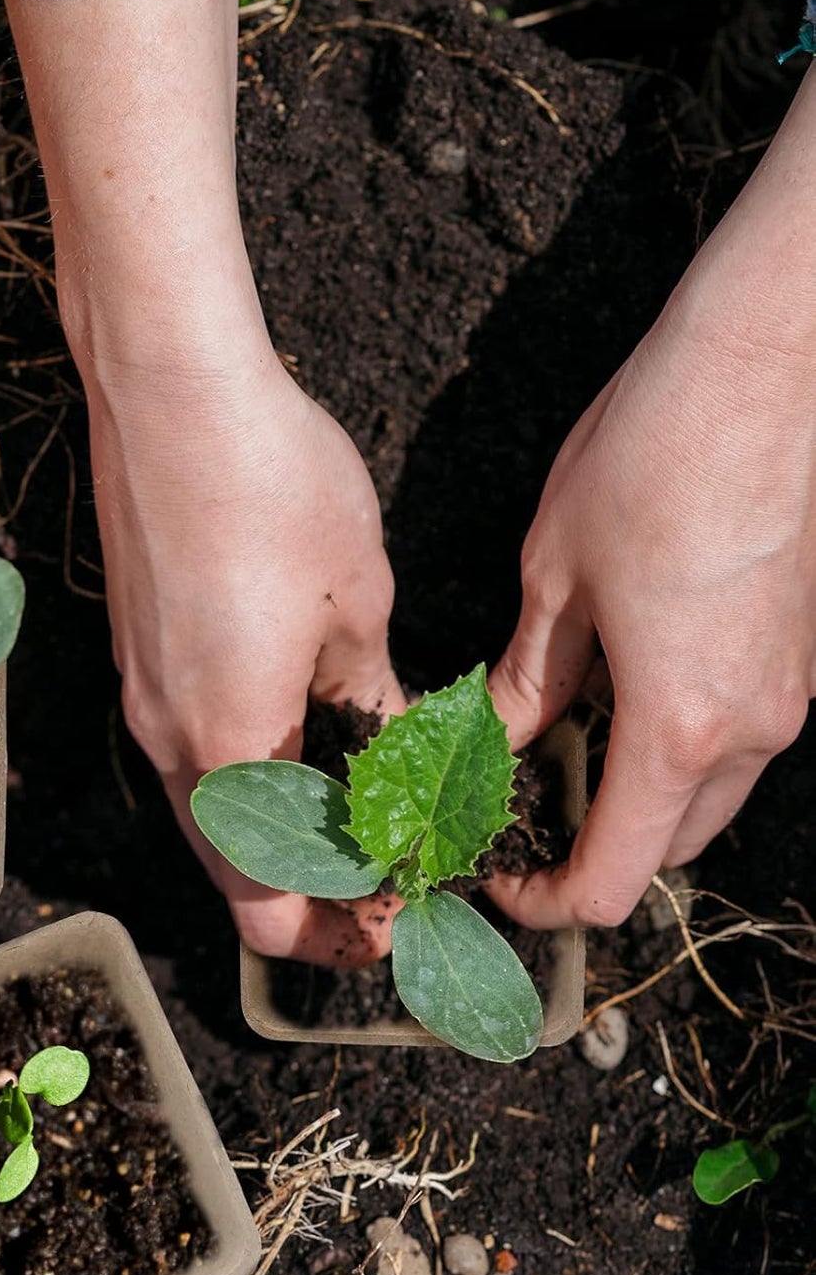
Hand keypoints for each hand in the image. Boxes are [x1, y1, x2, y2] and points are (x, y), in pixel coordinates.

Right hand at [92, 359, 406, 963]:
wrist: (167, 386)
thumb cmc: (268, 481)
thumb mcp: (356, 600)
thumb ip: (372, 700)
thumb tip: (394, 761)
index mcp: (228, 742)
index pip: (272, 906)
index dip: (344, 932)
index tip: (405, 909)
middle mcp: (167, 735)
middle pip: (231, 875)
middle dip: (312, 896)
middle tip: (389, 876)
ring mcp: (139, 690)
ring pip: (209, 813)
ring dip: (280, 831)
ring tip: (360, 797)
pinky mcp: (134, 648)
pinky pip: (190, 746)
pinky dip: (248, 769)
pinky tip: (306, 720)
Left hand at [488, 73, 815, 927]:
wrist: (758, 374)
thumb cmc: (648, 463)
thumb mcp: (552, 580)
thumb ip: (522, 683)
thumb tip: (488, 743)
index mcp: (680, 726)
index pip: (614, 877)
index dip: (544, 900)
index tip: (493, 876)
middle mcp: (750, 731)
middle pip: (662, 848)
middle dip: (584, 850)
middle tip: (507, 811)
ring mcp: (784, 698)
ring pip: (700, 801)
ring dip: (626, 800)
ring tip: (542, 752)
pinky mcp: (791, 661)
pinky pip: (725, 745)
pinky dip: (662, 753)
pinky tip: (601, 699)